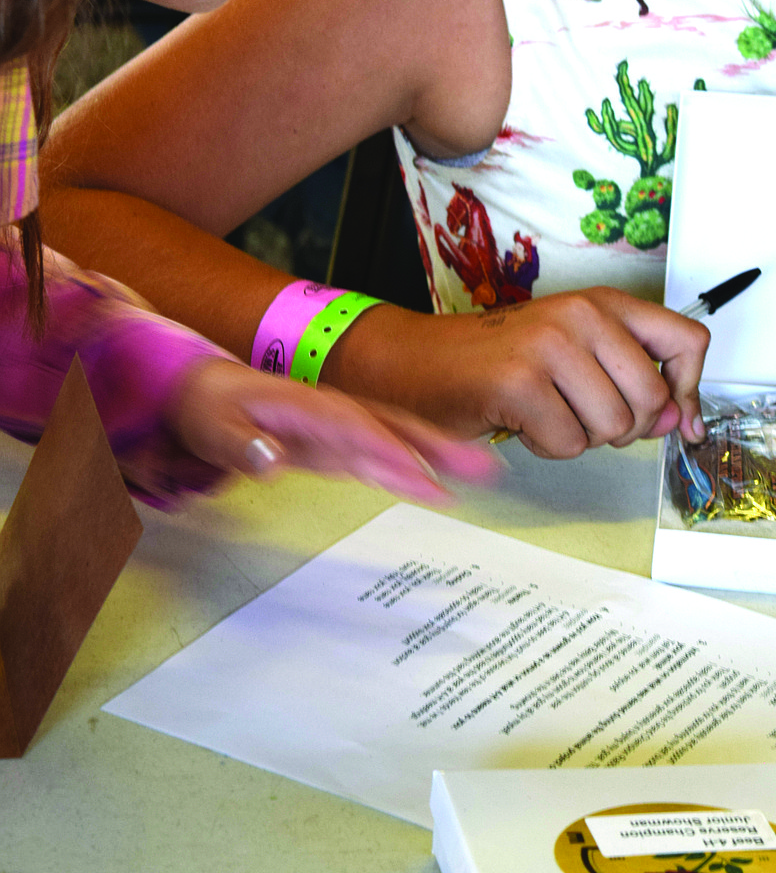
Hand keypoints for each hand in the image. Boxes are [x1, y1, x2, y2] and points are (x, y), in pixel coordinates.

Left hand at [166, 359, 498, 498]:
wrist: (193, 388)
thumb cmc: (201, 403)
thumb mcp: (207, 421)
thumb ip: (237, 441)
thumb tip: (270, 463)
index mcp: (303, 404)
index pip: (356, 428)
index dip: (392, 451)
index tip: (426, 477)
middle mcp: (328, 411)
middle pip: (394, 426)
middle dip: (440, 448)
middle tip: (485, 469)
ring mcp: (333, 426)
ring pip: (395, 438)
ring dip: (437, 455)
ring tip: (482, 473)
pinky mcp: (330, 443)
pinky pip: (378, 452)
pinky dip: (407, 466)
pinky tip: (432, 484)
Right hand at [378, 288, 709, 458]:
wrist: (420, 362)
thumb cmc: (501, 360)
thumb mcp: (577, 352)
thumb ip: (631, 378)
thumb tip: (680, 420)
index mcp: (604, 303)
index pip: (687, 341)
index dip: (689, 390)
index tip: (678, 419)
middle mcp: (582, 315)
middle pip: (653, 399)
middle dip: (624, 427)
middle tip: (582, 415)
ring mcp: (550, 345)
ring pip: (613, 427)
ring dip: (580, 437)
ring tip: (547, 411)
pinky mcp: (520, 382)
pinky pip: (569, 444)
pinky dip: (547, 446)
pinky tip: (523, 421)